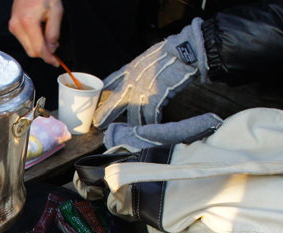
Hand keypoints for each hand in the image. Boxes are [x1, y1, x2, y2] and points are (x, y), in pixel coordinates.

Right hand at [9, 0, 62, 65]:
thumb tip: (52, 48)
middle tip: (54, 45)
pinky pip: (24, 41)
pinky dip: (33, 41)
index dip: (49, 58)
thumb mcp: (56, 10)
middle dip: (44, 53)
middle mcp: (17, 26)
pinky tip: (39, 31)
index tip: (56, 62)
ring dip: (38, 47)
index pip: (39, 49)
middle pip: (32, 51)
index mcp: (28, 22)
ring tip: (47, 34)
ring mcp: (13, 26)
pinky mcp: (12, 26)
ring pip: (27, 48)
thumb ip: (54, 31)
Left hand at [92, 18, 206, 128]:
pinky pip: (150, 114)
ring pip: (134, 112)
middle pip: (115, 101)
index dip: (103, 92)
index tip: (97, 100)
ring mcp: (143, 88)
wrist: (185, 50)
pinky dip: (151, 122)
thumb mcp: (148, 58)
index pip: (111, 81)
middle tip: (99, 124)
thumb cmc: (171, 53)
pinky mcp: (156, 95)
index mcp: (130, 68)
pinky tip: (151, 127)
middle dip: (106, 113)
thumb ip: (140, 69)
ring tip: (130, 133)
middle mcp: (133, 79)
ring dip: (133, 123)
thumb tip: (137, 78)